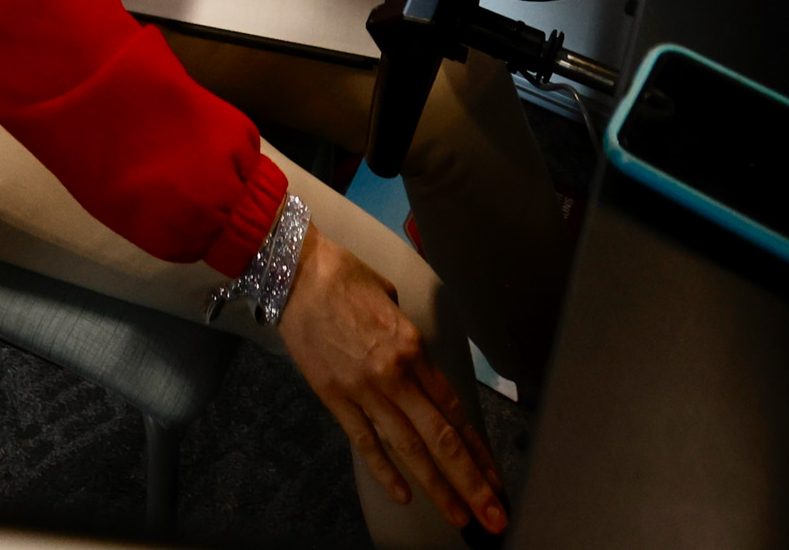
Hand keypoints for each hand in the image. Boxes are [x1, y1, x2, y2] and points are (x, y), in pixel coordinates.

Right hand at [279, 232, 507, 529]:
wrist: (294, 273)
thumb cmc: (344, 277)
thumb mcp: (392, 300)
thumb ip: (409, 340)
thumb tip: (415, 360)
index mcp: (413, 348)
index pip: (454, 410)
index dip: (477, 448)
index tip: (495, 476)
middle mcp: (394, 375)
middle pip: (440, 438)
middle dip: (470, 481)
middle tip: (493, 516)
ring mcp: (363, 389)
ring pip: (407, 448)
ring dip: (436, 486)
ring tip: (459, 515)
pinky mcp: (333, 396)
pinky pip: (364, 441)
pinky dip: (384, 471)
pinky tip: (403, 495)